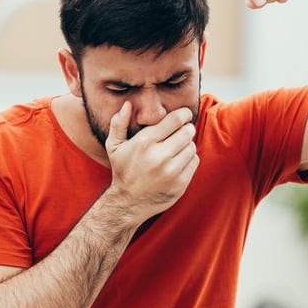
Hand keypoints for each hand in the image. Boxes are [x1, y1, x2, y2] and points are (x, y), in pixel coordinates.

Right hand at [104, 102, 198, 221]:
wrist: (128, 203)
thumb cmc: (123, 170)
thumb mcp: (114, 146)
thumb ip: (118, 123)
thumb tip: (127, 104)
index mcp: (144, 142)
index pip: (175, 120)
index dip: (184, 114)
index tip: (184, 114)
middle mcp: (159, 156)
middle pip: (187, 132)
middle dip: (186, 129)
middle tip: (181, 131)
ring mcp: (171, 171)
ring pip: (192, 146)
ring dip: (187, 145)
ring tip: (176, 149)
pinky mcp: (180, 183)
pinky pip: (194, 162)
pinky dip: (189, 159)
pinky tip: (178, 162)